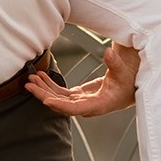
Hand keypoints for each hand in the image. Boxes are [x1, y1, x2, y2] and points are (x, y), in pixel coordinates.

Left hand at [25, 43, 139, 114]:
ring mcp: (82, 101)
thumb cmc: (128, 83)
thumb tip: (109, 52)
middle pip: (62, 104)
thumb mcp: (124, 72)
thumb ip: (115, 63)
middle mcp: (88, 106)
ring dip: (44, 89)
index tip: (46, 101)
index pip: (76, 108)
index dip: (60, 105)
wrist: (130, 88)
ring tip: (30, 80)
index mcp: (99, 105)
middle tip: (29, 85)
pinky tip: (41, 77)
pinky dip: (50, 86)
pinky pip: (61, 93)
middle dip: (44, 95)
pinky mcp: (79, 96)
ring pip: (59, 98)